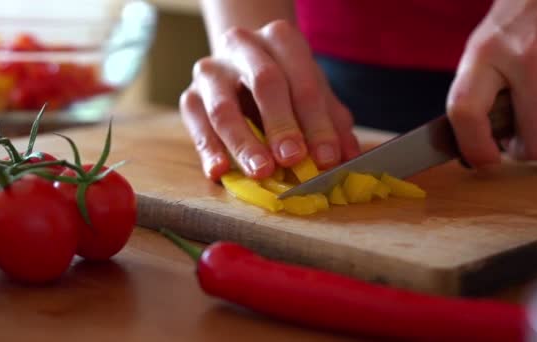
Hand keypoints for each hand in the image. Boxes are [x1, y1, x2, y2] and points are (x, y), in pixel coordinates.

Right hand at [180, 20, 359, 180]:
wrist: (242, 62)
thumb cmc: (285, 81)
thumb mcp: (313, 94)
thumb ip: (332, 124)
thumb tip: (346, 160)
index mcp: (281, 39)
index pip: (303, 81)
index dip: (317, 123)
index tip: (326, 158)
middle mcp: (243, 46)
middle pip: (265, 83)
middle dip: (281, 124)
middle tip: (293, 159)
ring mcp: (212, 70)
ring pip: (224, 107)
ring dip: (244, 143)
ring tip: (261, 171)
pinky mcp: (190, 95)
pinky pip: (196, 125)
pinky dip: (208, 151)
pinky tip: (220, 171)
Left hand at [447, 0, 536, 166]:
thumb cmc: (510, 28)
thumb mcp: (480, 55)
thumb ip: (474, 98)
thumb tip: (476, 154)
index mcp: (485, 54)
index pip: (466, 111)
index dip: (475, 148)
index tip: (484, 159)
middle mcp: (527, 58)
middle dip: (529, 148)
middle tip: (521, 134)